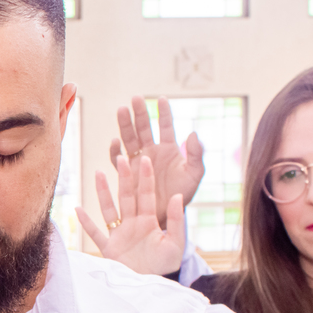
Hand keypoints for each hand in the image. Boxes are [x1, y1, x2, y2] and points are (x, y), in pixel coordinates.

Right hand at [76, 156, 185, 275]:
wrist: (150, 287)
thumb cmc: (165, 267)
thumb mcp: (176, 244)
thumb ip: (175, 221)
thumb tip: (177, 196)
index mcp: (149, 222)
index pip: (147, 195)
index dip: (145, 178)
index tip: (144, 159)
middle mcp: (132, 224)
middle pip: (126, 196)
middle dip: (124, 177)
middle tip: (122, 157)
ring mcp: (119, 235)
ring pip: (109, 209)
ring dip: (103, 192)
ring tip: (97, 173)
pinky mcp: (108, 248)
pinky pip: (95, 233)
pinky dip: (86, 223)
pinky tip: (77, 209)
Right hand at [109, 96, 204, 225]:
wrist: (165, 214)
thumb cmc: (182, 195)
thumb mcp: (195, 174)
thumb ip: (197, 154)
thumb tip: (193, 133)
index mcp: (169, 149)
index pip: (165, 126)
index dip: (163, 113)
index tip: (161, 99)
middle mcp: (151, 152)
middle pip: (143, 128)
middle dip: (139, 113)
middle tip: (135, 98)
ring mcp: (137, 162)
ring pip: (128, 139)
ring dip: (124, 125)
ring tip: (121, 110)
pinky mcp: (125, 173)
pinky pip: (116, 160)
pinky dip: (114, 151)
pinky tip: (115, 141)